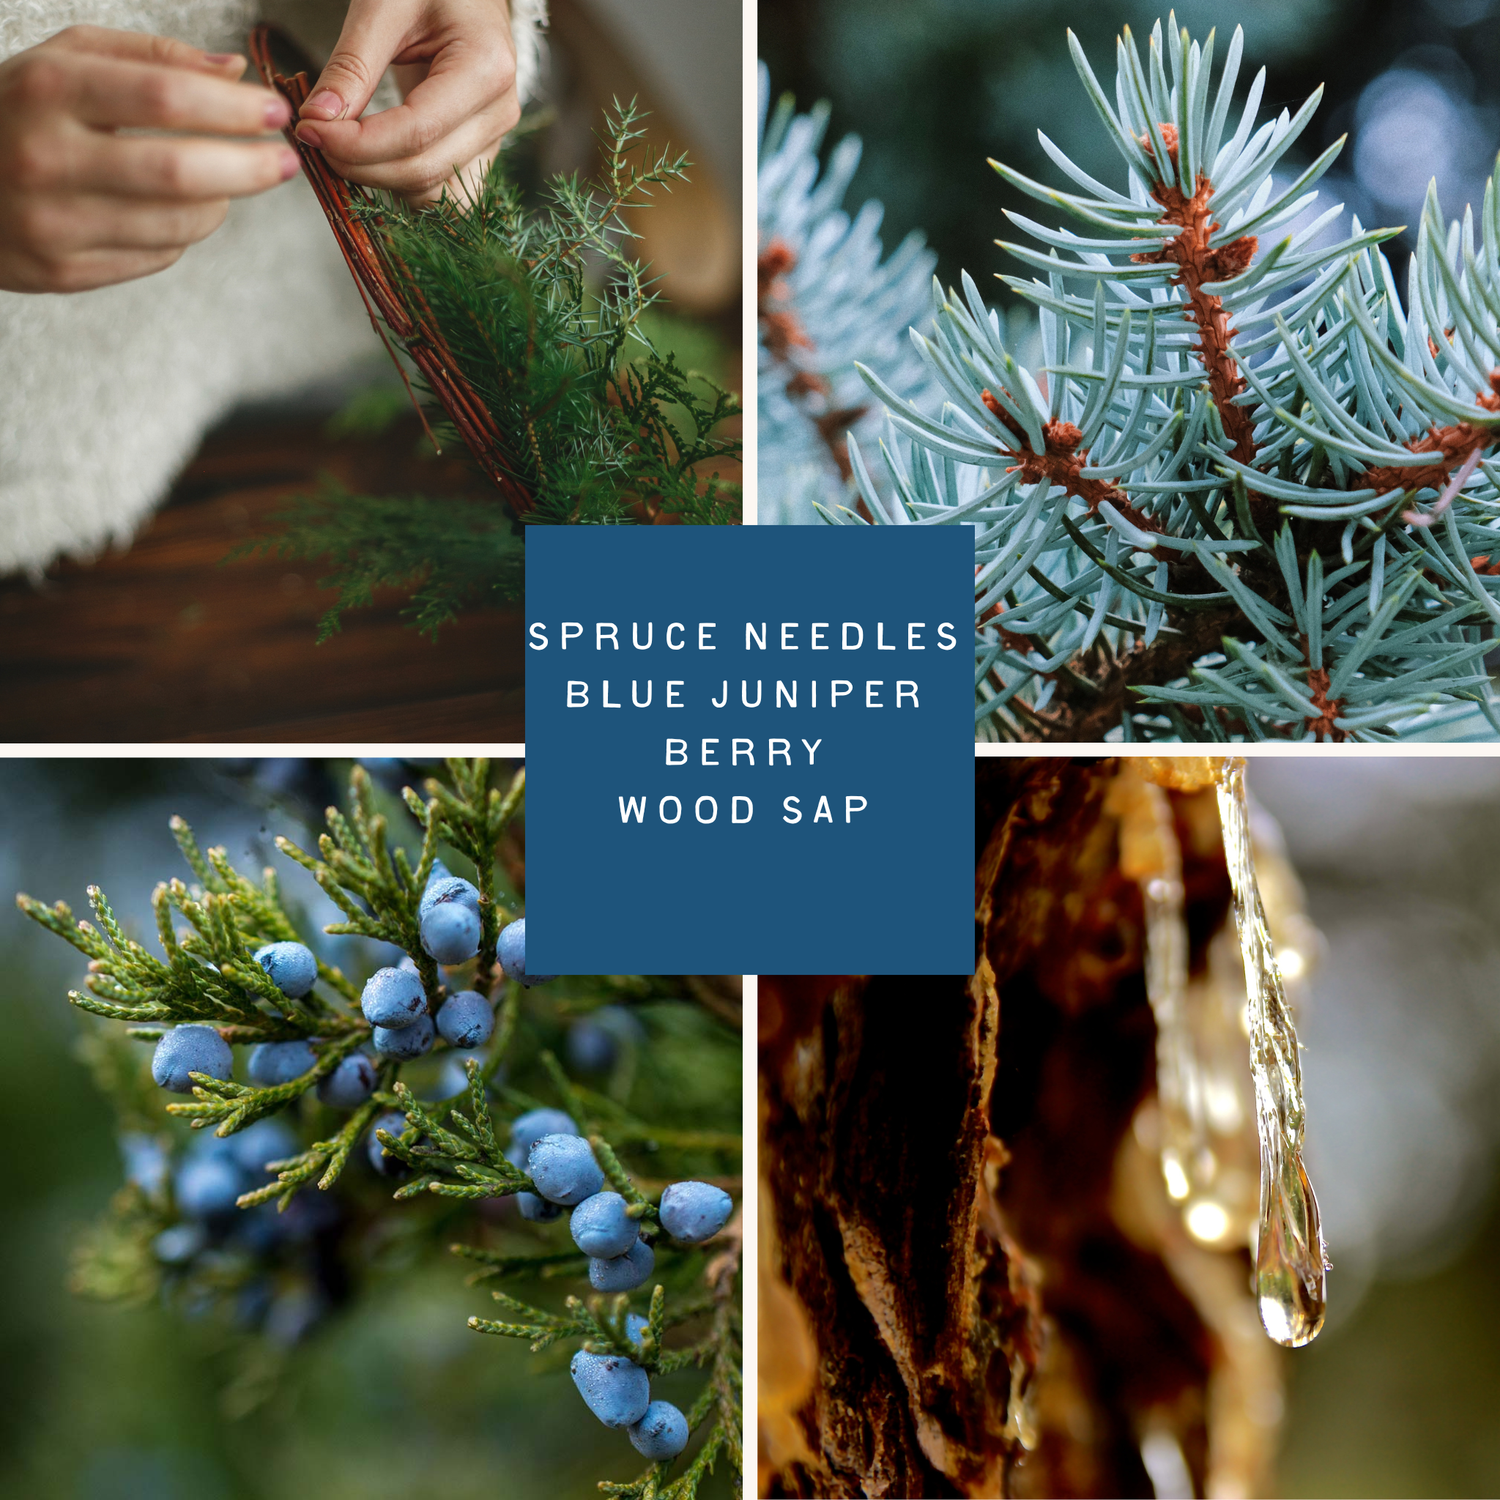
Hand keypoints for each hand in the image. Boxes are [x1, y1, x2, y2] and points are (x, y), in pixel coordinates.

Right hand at [0, 26, 298, 293]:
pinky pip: (157, 256)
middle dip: (249, 167)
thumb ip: (151, 57)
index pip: (164, 98)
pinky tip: (176, 211)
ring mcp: (53, 222)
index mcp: (47, 90)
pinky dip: (183, 233)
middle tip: (283, 161)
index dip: (232, 108)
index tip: (274, 111)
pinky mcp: (63, 271)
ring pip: (178, 224)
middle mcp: (46, 157)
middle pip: (179, 170)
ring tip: (227, 182)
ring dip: (222, 203)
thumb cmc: (17, 112)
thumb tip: (234, 70)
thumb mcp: (64, 61)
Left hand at [294, 0, 519, 205]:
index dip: (358, 143)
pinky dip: (402, 184)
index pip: (417, 131)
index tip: (310, 129)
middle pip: (424, 169)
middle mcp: (499, 111)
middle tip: (315, 136)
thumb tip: (317, 119)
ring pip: (433, 191)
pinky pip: (443, 192)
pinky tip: (371, 158)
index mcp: (486, 67)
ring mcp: (495, 137)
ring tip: (342, 145)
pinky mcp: (481, 151)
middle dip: (361, 164)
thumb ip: (352, 65)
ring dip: (381, 179)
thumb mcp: (383, 5)